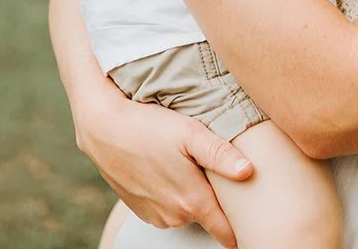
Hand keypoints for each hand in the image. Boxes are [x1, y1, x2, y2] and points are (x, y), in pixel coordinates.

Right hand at [74, 92, 253, 247]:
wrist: (104, 128)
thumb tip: (250, 172)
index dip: (242, 225)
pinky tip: (169, 171)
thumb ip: (221, 154)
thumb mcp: (190, 133)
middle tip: (217, 172)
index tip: (253, 216)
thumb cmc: (149, 126)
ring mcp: (157, 216)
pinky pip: (169, 210)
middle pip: (210, 218)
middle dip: (218, 201)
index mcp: (193, 201)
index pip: (227, 231)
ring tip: (189, 167)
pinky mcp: (142, 211)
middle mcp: (175, 216)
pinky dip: (173, 196)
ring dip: (193, 197)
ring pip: (188, 213)